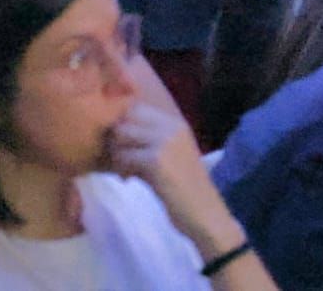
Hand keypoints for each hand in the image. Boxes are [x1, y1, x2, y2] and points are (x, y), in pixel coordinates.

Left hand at [105, 101, 218, 222]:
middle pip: (127, 119)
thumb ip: (150, 142)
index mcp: (176, 124)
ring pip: (122, 136)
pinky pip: (124, 157)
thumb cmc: (186, 190)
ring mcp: (165, 142)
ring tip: (126, 171)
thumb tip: (117, 135)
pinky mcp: (156, 161)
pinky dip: (121, 169)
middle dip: (118, 139)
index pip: (137, 108)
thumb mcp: (171, 156)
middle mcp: (172, 127)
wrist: (205, 214)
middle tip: (122, 160)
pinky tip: (129, 181)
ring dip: (117, 154)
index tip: (127, 147)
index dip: (125, 126)